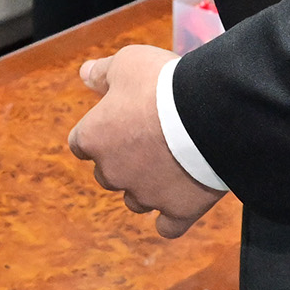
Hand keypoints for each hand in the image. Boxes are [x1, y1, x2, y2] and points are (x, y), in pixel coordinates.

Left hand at [68, 44, 224, 239]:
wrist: (209, 112)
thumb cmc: (162, 83)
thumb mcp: (127, 63)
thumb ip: (103, 72)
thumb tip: (84, 74)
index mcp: (93, 137)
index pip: (80, 144)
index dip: (99, 133)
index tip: (117, 124)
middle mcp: (112, 172)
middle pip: (106, 174)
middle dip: (122, 162)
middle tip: (148, 141)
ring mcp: (145, 195)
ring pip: (135, 200)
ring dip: (145, 187)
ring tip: (169, 167)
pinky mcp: (177, 210)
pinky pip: (167, 227)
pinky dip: (171, 218)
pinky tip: (178, 205)